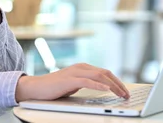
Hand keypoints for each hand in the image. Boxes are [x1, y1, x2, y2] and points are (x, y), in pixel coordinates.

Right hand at [15, 63, 129, 101]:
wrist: (36, 87)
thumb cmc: (54, 88)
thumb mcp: (74, 84)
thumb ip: (85, 83)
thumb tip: (100, 88)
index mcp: (83, 68)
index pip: (105, 73)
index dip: (117, 81)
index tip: (125, 91)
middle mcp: (81, 67)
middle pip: (105, 73)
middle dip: (118, 84)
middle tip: (127, 94)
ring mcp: (75, 72)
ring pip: (99, 76)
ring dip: (113, 85)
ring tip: (121, 94)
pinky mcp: (69, 80)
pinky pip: (87, 82)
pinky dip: (98, 85)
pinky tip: (106, 89)